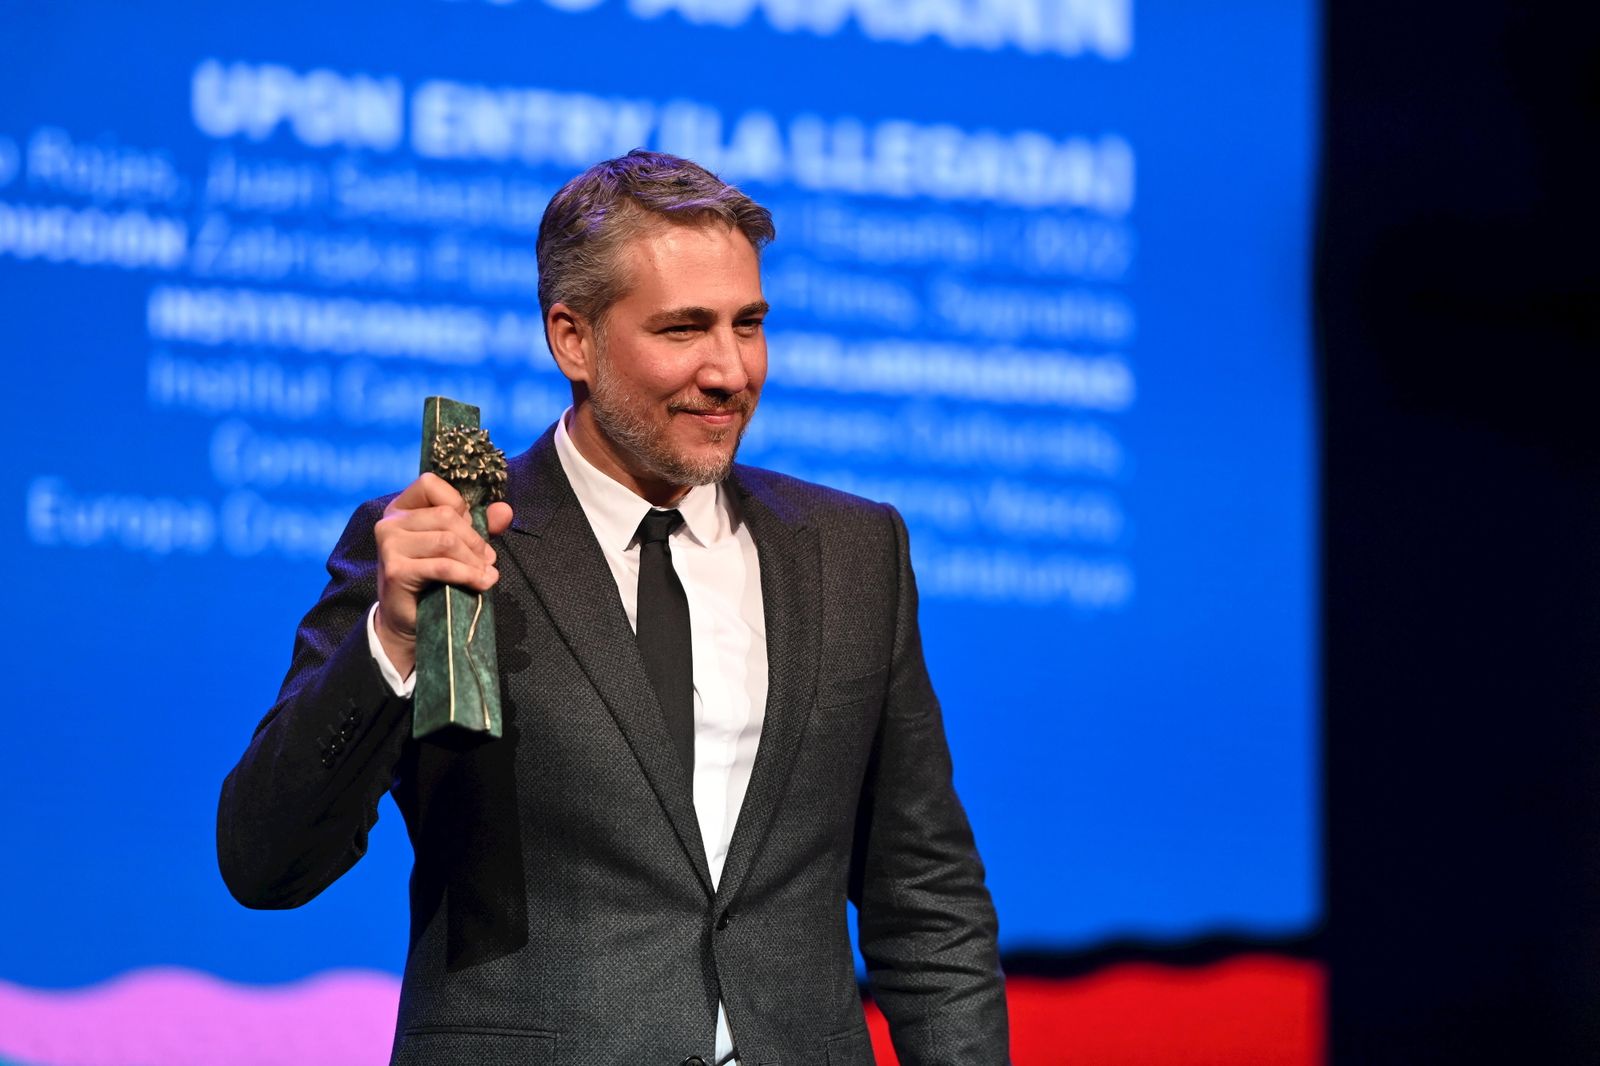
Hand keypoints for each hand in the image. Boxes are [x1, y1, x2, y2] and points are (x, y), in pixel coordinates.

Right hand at [373, 472, 513, 677]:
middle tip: (488, 561)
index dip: (459, 504)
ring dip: (474, 560)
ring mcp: (389, 545)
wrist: (408, 619)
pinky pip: (442, 566)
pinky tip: (480, 583)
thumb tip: (505, 510)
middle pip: (446, 515)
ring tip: (486, 574)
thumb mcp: (458, 545)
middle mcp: (390, 522)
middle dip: (475, 540)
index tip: (471, 528)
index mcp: (402, 508)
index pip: (431, 484)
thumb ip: (479, 525)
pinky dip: (467, 575)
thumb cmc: (432, 578)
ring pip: (447, 541)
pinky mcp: (396, 570)